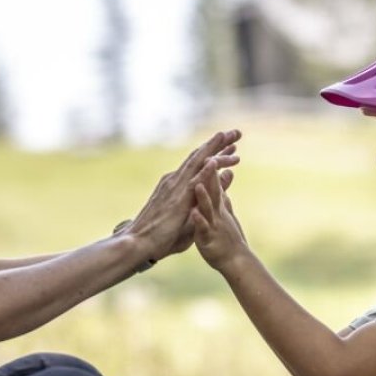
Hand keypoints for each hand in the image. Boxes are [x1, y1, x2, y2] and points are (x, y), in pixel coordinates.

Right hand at [125, 130, 240, 264]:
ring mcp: (175, 188)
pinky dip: (204, 170)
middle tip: (236, 133)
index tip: (231, 147)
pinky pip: (193, 182)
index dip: (216, 154)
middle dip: (218, 144)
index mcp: (176, 185)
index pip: (199, 164)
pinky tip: (215, 160)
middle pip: (200, 157)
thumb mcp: (190, 214)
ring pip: (198, 163)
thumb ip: (205, 197)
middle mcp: (175, 181)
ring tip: (229, 136)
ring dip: (214, 149)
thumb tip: (221, 184)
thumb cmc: (162, 235)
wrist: (139, 243)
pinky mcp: (177, 200)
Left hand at [191, 162, 247, 270]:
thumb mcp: (224, 210)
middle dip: (211, 172)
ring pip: (207, 208)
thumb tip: (228, 172)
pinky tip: (195, 213)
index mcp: (215, 203)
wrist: (234, 261)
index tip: (211, 145)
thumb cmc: (227, 235)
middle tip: (210, 155)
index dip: (212, 162)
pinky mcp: (208, 239)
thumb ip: (224, 190)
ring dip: (203, 195)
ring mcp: (212, 224)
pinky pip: (202, 229)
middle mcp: (215, 211)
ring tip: (199, 184)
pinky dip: (199, 220)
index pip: (213, 179)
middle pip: (212, 188)